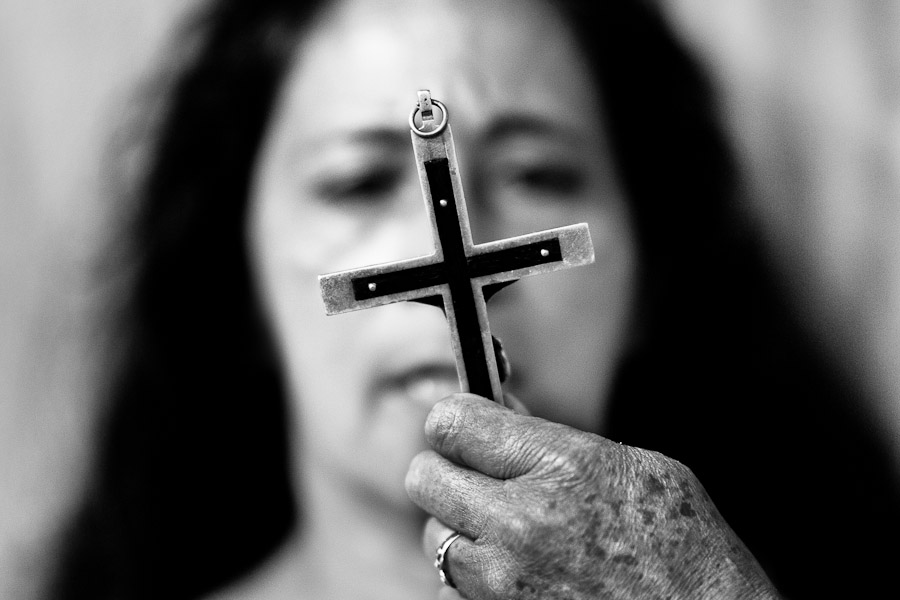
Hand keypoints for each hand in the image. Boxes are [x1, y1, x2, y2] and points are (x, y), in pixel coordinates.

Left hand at [406, 394, 779, 599]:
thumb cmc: (687, 547)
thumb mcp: (634, 466)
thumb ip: (555, 440)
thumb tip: (499, 415)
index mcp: (559, 466)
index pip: (452, 422)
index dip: (454, 419)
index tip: (463, 426)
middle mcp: (520, 522)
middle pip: (423, 477)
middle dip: (446, 470)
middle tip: (475, 474)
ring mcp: (504, 580)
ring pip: (433, 536)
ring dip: (458, 527)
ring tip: (505, 530)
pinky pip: (450, 587)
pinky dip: (470, 578)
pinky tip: (513, 572)